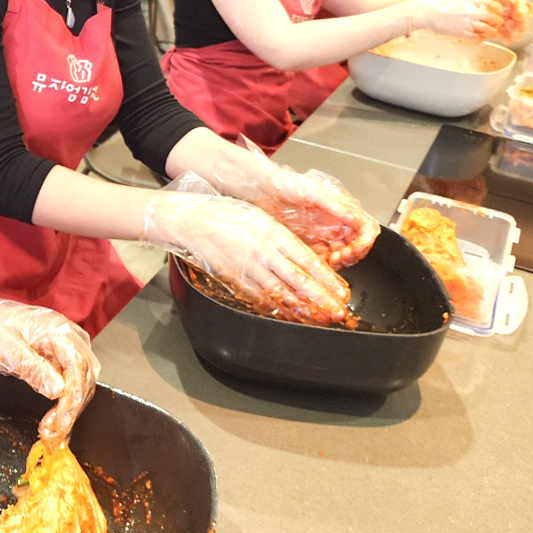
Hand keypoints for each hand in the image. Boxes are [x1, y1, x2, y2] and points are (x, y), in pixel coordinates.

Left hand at [0, 291, 98, 448]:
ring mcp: (62, 348)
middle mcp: (66, 336)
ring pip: (79, 383)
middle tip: (54, 433)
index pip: (78, 366)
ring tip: (51, 432)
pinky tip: (52, 421)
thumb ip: (33, 368)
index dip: (73, 397)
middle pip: (84, 376)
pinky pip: (68, 384)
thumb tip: (60, 390)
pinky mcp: (55, 360)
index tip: (61, 422)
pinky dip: (62, 405)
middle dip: (72, 408)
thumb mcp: (5, 348)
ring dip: (68, 409)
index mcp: (57, 328)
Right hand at [142, 191, 351, 324]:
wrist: (192, 221)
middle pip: (298, 280)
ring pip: (280, 293)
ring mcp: (248, 268)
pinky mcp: (234, 279)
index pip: (306, 260)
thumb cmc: (225, 214)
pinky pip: (259, 297)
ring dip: (302, 309)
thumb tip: (304, 257)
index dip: (326, 278)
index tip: (340, 291)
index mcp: (273, 234)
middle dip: (320, 299)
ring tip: (319, 319)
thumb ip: (282, 238)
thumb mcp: (261, 217)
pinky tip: (288, 316)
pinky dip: (276, 308)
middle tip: (337, 312)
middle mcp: (263, 253)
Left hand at [253, 167, 380, 268]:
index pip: (366, 229)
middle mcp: (337, 223)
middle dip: (352, 255)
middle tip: (339, 258)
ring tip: (328, 262)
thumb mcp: (314, 192)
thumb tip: (356, 219)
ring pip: (343, 255)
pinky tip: (317, 265)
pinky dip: (324, 265)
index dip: (364, 241)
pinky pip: (324, 259)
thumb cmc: (288, 185)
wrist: (263, 191)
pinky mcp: (311, 244)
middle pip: (357, 245)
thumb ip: (337, 206)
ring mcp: (325, 235)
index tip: (354, 248)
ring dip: (340, 262)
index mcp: (343, 209)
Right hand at [406, 0, 502, 38]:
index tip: (498, 10)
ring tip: (493, 33)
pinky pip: (477, 38)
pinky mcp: (463, 33)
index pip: (491, 2)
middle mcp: (472, 10)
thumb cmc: (435, 5)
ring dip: (492, 32)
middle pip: (492, 17)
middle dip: (497, 21)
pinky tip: (480, 38)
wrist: (424, 13)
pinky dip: (481, 39)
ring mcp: (468, 22)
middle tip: (498, 24)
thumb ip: (467, 1)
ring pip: (488, 28)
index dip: (497, 7)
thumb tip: (476, 7)